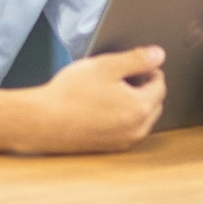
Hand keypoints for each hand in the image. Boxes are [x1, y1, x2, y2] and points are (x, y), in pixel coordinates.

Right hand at [25, 47, 166, 153]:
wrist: (42, 122)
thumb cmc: (71, 93)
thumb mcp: (105, 66)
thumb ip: (136, 59)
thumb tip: (159, 55)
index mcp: (140, 107)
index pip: (160, 85)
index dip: (149, 70)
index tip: (133, 64)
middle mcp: (137, 129)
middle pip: (154, 103)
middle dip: (145, 88)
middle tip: (121, 77)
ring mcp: (124, 141)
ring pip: (142, 118)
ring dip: (135, 104)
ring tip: (111, 92)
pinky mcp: (110, 148)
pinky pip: (128, 130)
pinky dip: (123, 118)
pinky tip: (102, 108)